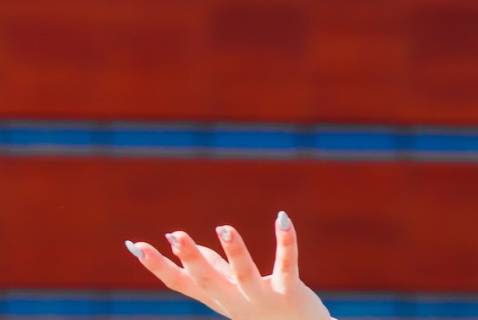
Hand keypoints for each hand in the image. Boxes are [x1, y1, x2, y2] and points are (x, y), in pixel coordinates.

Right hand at [126, 211, 330, 319]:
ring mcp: (262, 298)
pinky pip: (287, 265)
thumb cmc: (264, 310)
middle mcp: (235, 300)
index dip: (157, 266)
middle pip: (208, 280)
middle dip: (191, 258)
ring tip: (224, 228)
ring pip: (245, 274)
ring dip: (234, 251)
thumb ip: (215, 269)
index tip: (135, 245)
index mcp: (217, 297)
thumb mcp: (233, 291)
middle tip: (175, 235)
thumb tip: (189, 248)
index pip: (181, 283)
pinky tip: (283, 219)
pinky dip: (286, 242)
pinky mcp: (290, 291)